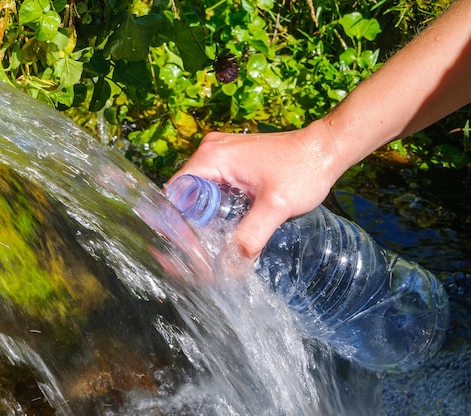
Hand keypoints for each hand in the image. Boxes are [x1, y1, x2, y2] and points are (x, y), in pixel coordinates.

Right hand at [167, 120, 339, 260]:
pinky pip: (213, 187)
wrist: (326, 149)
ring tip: (207, 247)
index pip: (176, 193)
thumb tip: (229, 270)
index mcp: (212, 157)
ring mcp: (221, 154)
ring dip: (202, 218)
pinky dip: (215, 208)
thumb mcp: (275, 208)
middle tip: (195, 255)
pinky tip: (223, 228)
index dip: (176, 223)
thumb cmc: (303, 170)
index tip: (184, 249)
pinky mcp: (233, 161)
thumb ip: (250, 238)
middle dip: (188, 225)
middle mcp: (210, 151)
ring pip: (199, 193)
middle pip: (185, 194)